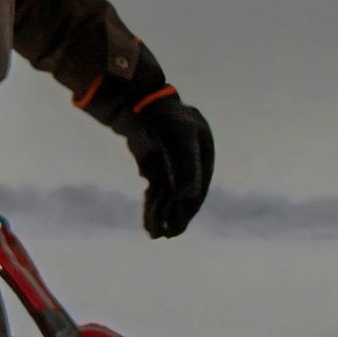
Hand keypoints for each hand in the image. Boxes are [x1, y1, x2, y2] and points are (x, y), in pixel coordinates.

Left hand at [81, 49, 211, 238]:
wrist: (134, 101)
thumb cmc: (160, 115)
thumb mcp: (176, 137)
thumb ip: (185, 164)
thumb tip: (187, 195)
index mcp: (203, 149)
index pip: (199, 185)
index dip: (190, 206)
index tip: (181, 224)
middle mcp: (190, 159)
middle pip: (185, 194)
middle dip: (176, 216)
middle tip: (169, 235)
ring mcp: (172, 163)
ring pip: (169, 196)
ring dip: (163, 215)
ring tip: (156, 235)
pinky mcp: (155, 166)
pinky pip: (156, 192)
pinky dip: (153, 207)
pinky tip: (150, 225)